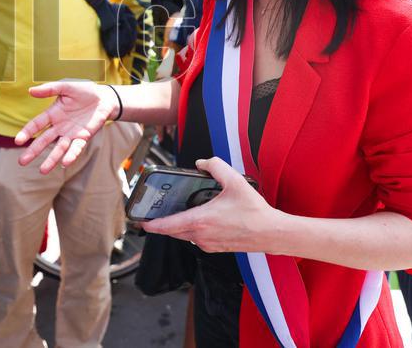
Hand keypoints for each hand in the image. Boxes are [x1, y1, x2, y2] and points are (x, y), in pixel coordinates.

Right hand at [14, 81, 119, 173]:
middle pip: (44, 140)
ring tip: (42, 171)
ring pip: (59, 148)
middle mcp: (60, 126)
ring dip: (51, 159)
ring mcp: (71, 133)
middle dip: (33, 151)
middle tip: (22, 162)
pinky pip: (76, 147)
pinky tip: (65, 163)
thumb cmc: (83, 91)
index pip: (36, 124)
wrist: (104, 97)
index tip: (18, 141)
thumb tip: (30, 91)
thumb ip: (50, 89)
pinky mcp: (84, 137)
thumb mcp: (66, 86)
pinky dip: (71, 155)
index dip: (27, 132)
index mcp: (53, 113)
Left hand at [144, 157, 281, 253]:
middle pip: (172, 231)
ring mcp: (207, 244)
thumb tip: (202, 162)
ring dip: (176, 227)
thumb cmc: (254, 211)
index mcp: (201, 220)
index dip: (151, 224)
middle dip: (161, 224)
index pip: (167, 225)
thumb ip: (216, 166)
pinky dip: (190, 230)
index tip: (140, 221)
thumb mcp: (235, 181)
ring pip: (183, 236)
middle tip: (152, 214)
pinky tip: (196, 219)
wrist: (271, 233)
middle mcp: (201, 235)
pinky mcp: (215, 248)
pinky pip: (195, 239)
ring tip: (173, 213)